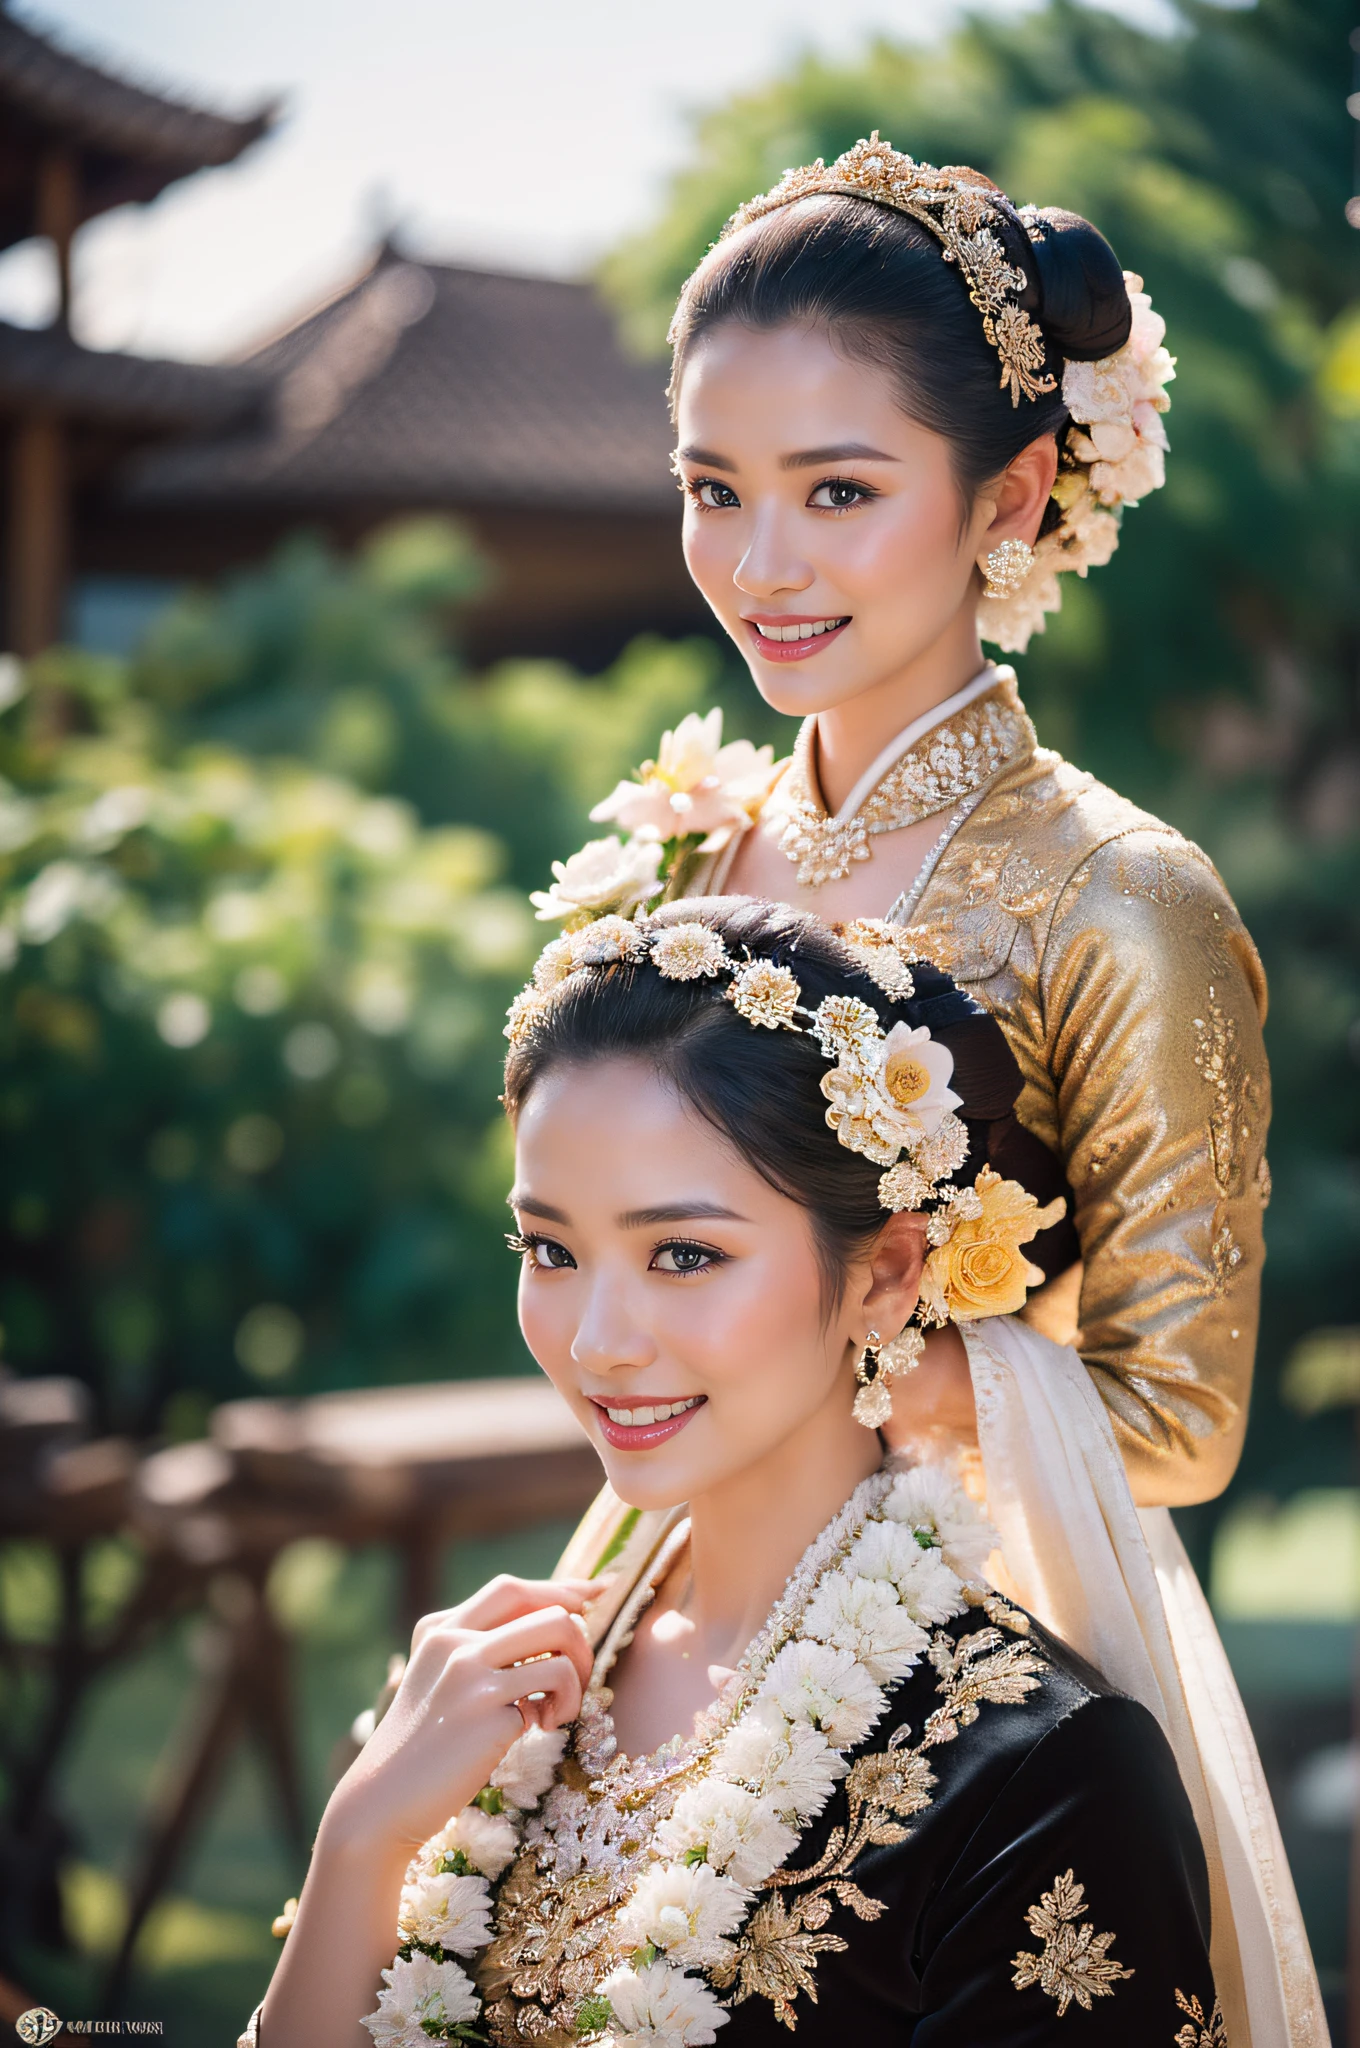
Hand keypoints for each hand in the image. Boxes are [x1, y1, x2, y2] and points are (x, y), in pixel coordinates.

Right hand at [323, 1574, 598, 1861]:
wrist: (384, 1801)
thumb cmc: (424, 1743)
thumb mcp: (438, 1677)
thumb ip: (479, 1646)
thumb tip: (558, 1620)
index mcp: (441, 1629)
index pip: (513, 1590)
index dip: (561, 1589)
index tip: (597, 1594)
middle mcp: (455, 1644)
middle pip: (550, 1611)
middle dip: (582, 1640)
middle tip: (578, 1676)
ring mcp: (471, 1676)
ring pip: (562, 1646)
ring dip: (577, 1680)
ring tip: (554, 1711)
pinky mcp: (489, 1714)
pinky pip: (553, 1693)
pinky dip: (558, 1712)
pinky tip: (535, 1729)